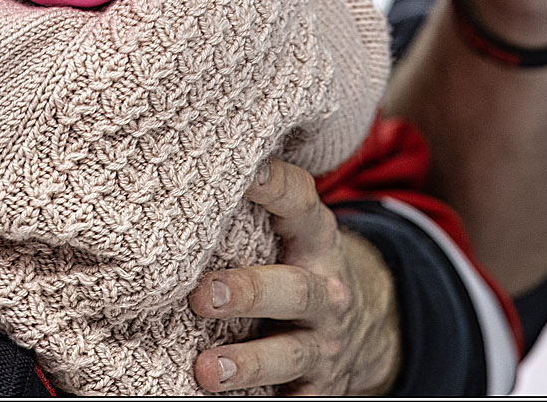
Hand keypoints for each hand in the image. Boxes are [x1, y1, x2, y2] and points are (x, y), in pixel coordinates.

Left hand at [190, 160, 400, 395]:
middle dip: (248, 292)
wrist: (361, 328)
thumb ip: (255, 206)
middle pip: (294, 290)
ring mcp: (323, 343)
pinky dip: (263, 400)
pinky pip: (292, 399)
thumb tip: (185, 167)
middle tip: (201, 295)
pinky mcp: (317, 388)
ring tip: (205, 369)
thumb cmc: (298, 263)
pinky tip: (221, 399)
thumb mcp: (293, 230)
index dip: (276, 186)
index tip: (246, 175)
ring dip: (247, 362)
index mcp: (315, 238)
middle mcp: (325, 289)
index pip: (300, 202)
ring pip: (290, 354)